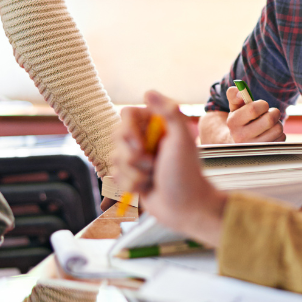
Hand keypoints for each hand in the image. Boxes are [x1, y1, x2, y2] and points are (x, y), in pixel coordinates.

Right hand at [112, 91, 226, 244]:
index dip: (129, 130)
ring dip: (133, 173)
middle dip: (131, 156)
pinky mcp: (132, 175)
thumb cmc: (187, 174)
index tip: (141, 144)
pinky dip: (131, 186)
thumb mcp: (182, 140)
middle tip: (152, 165)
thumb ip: (169, 113)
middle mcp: (146, 139)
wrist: (187, 208)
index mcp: (157, 125)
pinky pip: (115, 177)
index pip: (127, 114)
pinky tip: (147, 188)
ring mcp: (138, 158)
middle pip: (116, 136)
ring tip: (153, 178)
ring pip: (114, 159)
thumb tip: (148, 92)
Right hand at [201, 86, 285, 143]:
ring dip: (277, 122)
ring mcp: (253, 148)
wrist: (239, 142)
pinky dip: (279, 133)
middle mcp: (241, 137)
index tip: (263, 105)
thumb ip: (234, 95)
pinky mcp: (265, 153)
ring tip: (270, 123)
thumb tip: (238, 89)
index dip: (263, 104)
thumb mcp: (235, 107)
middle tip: (271, 112)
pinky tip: (271, 133)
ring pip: (277, 129)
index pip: (253, 109)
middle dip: (274, 112)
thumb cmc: (241, 120)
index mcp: (233, 122)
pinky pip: (281, 139)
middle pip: (269, 120)